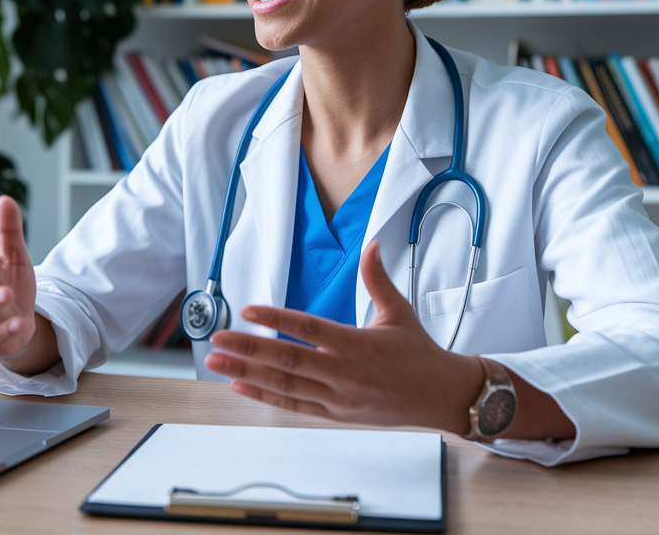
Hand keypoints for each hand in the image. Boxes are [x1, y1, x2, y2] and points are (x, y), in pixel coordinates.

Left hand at [203, 241, 483, 432]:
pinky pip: (294, 405)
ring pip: (284, 385)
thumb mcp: (399, 311)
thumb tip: (371, 245)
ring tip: (217, 362)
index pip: (308, 330)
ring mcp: (337, 397)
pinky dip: (265, 396)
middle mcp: (343, 373)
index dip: (276, 320)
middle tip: (216, 339)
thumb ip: (377, 279)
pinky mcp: (335, 413)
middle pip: (286, 360)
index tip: (247, 310)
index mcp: (357, 345)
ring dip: (247, 373)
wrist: (442, 397)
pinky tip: (240, 385)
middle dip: (247, 349)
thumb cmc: (420, 353)